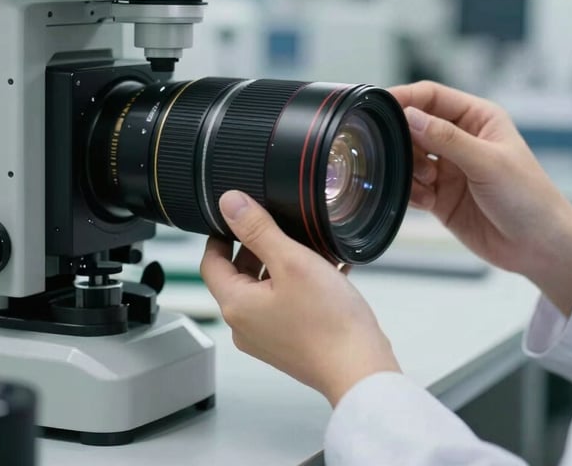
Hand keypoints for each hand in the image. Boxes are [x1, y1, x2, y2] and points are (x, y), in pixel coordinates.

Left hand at [200, 191, 401, 406]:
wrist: (359, 367)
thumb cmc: (328, 322)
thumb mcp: (292, 261)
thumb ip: (258, 230)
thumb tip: (229, 204)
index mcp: (236, 305)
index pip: (211, 262)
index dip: (221, 235)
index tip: (235, 217)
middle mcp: (246, 325)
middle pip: (239, 274)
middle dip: (258, 246)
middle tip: (281, 226)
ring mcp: (268, 337)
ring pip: (266, 287)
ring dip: (283, 263)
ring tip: (310, 247)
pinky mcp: (291, 341)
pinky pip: (287, 303)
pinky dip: (300, 284)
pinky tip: (328, 270)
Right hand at [389, 81, 571, 315]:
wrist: (541, 248)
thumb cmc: (529, 198)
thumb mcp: (488, 163)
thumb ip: (447, 139)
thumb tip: (409, 116)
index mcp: (477, 118)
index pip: (431, 96)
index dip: (405, 98)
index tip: (380, 105)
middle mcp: (460, 139)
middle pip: (414, 126)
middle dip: (404, 140)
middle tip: (400, 155)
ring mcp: (449, 168)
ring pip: (409, 157)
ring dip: (409, 169)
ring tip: (429, 184)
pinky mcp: (440, 196)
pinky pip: (411, 186)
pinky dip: (411, 193)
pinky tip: (429, 202)